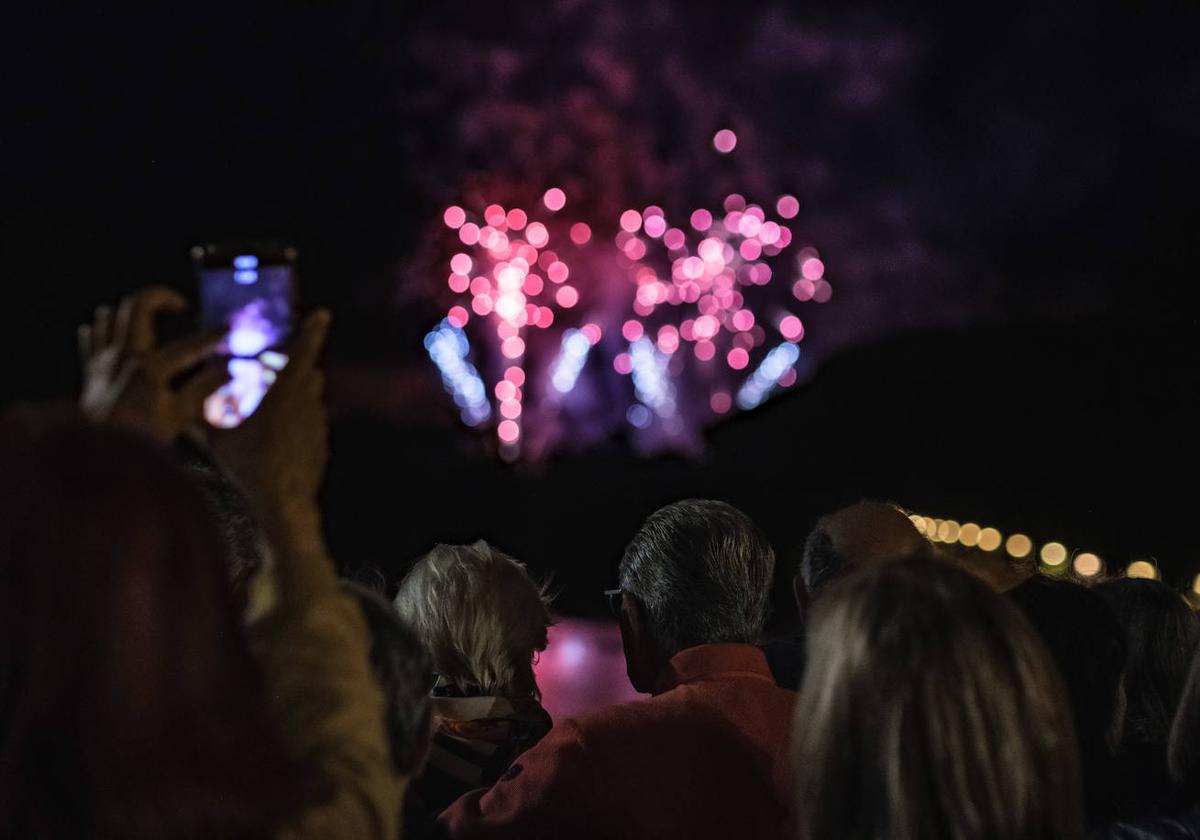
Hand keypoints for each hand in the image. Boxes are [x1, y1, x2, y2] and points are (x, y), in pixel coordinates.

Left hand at [79, 287, 228, 442]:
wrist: (97, 457)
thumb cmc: (140, 438)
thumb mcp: (179, 416)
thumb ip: (203, 389)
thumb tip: (228, 371)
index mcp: (150, 368)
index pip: (189, 344)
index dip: (212, 335)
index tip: (227, 328)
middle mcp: (124, 356)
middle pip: (137, 306)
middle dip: (162, 297)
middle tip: (180, 307)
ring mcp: (103, 360)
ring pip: (111, 314)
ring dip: (131, 311)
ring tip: (151, 320)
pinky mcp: (91, 369)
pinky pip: (91, 335)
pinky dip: (104, 329)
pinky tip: (117, 336)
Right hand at [209, 309, 330, 529]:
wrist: (280, 509)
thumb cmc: (246, 468)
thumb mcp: (218, 433)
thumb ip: (213, 406)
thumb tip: (198, 391)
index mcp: (287, 394)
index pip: (303, 352)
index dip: (311, 330)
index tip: (321, 315)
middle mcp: (309, 406)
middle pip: (306, 375)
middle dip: (290, 368)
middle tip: (268, 370)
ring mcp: (318, 427)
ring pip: (308, 400)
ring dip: (291, 397)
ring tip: (264, 407)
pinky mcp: (320, 446)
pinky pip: (309, 424)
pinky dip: (295, 423)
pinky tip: (273, 440)